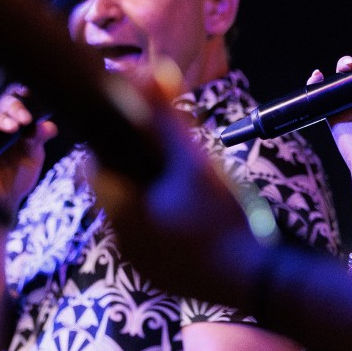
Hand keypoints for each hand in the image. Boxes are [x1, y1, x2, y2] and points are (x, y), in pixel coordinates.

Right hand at [0, 85, 57, 213]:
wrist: (3, 200)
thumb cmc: (18, 174)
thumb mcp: (34, 155)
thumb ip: (39, 138)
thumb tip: (48, 125)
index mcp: (10, 118)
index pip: (11, 95)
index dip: (19, 90)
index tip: (30, 93)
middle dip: (12, 105)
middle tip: (25, 119)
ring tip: (14, 128)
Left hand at [94, 84, 267, 310]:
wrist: (256, 280)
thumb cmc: (222, 218)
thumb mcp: (195, 160)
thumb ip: (166, 116)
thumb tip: (148, 70)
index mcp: (119, 210)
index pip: (94, 166)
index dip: (117, 145)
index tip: (144, 136)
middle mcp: (120, 240)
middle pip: (117, 191)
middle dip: (140, 171)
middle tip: (176, 161)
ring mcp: (139, 264)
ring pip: (135, 217)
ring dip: (153, 199)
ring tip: (190, 190)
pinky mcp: (159, 279)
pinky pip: (152, 242)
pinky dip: (166, 226)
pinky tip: (196, 220)